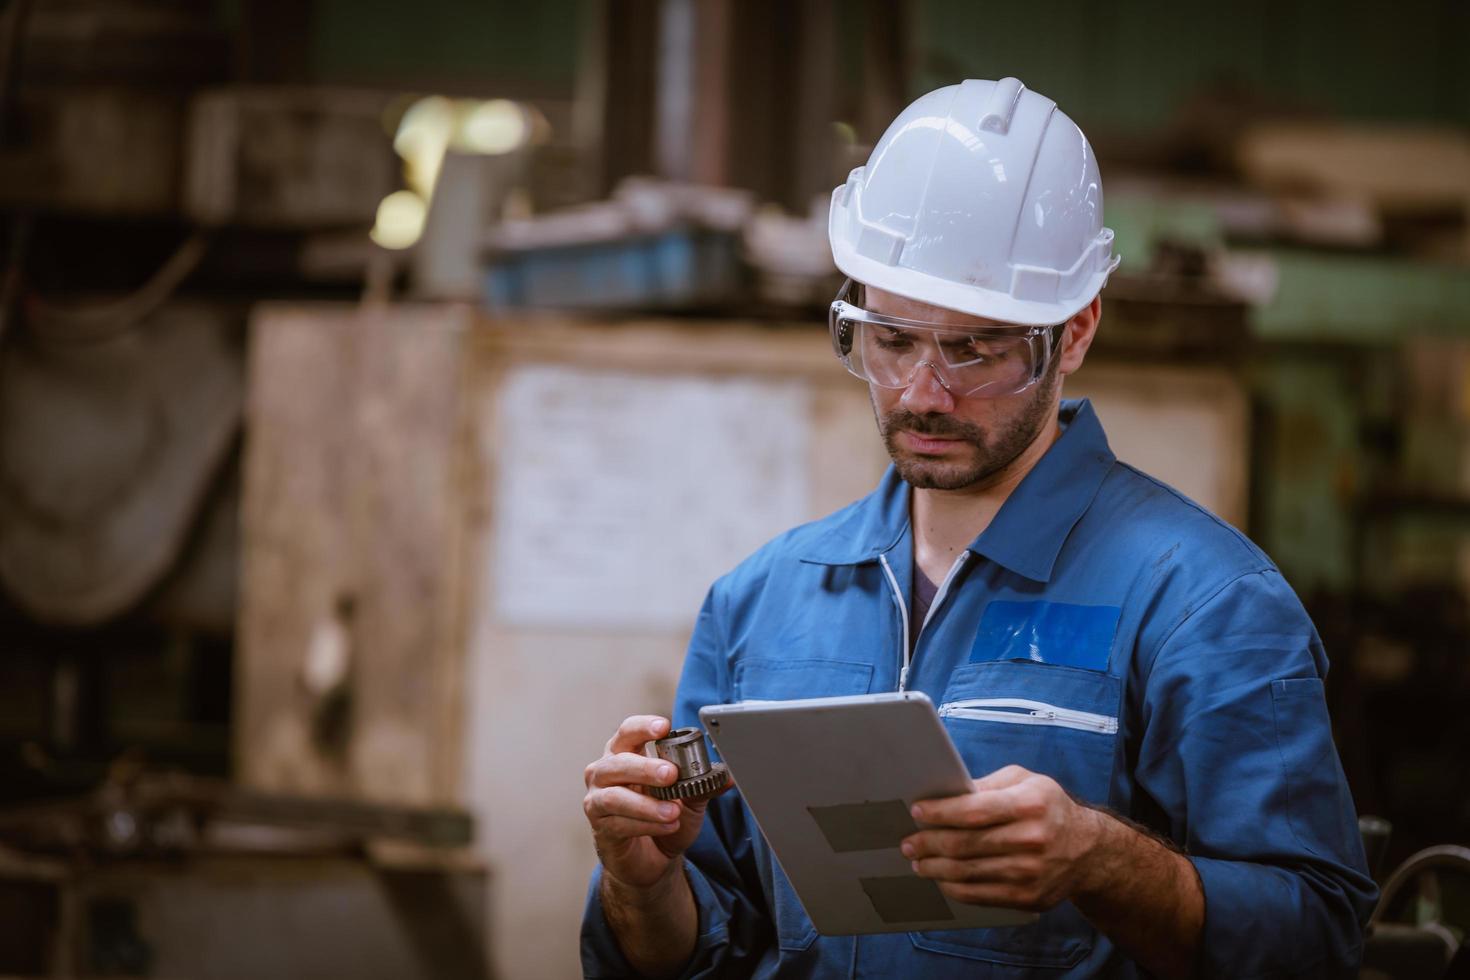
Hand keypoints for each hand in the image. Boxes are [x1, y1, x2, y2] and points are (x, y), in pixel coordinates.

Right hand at [583, 715, 728, 891]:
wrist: (651, 858)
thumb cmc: (664, 817)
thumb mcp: (688, 798)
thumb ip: (702, 785)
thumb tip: (728, 777)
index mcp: (625, 754)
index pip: (627, 732)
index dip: (643, 727)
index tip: (663, 727)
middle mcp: (605, 773)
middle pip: (617, 762)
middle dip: (645, 767)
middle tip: (670, 774)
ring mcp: (597, 800)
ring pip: (614, 796)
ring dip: (646, 804)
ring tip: (673, 811)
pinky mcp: (601, 828)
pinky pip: (619, 824)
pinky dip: (646, 824)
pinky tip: (668, 826)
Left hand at [901, 764, 1104, 910]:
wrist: (1087, 850)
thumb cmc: (1047, 808)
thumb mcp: (1024, 781)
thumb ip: (987, 785)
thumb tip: (947, 793)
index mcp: (1029, 804)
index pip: (973, 810)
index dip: (940, 813)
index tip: (917, 811)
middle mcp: (1031, 839)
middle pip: (964, 845)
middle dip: (928, 843)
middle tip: (908, 842)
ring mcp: (1029, 873)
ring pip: (967, 873)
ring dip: (934, 868)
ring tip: (918, 861)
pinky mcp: (1027, 898)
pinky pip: (979, 895)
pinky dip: (953, 887)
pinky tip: (941, 878)